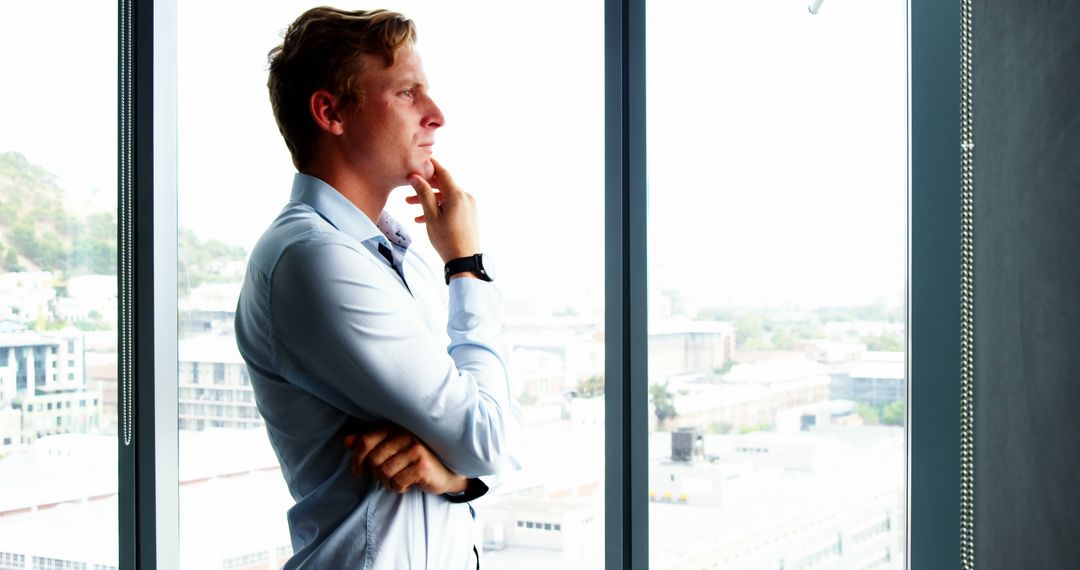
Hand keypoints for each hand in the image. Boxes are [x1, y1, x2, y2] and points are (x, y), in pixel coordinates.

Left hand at [344, 427, 467, 494]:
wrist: (447, 472)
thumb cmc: (415, 460)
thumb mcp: (391, 450)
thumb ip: (369, 443)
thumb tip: (346, 441)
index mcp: (396, 427)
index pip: (366, 440)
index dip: (357, 459)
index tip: (358, 471)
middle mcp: (406, 434)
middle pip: (373, 459)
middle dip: (376, 474)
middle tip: (387, 477)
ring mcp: (415, 448)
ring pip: (384, 472)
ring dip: (388, 483)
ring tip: (398, 480)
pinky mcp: (421, 464)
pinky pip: (397, 481)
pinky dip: (399, 487)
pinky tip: (408, 484)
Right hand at [405, 158, 479, 263]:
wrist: (464, 260)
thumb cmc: (447, 240)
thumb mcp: (431, 216)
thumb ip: (424, 194)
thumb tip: (415, 177)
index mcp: (457, 195)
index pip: (442, 172)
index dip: (430, 165)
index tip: (420, 161)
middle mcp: (465, 197)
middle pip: (443, 185)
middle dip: (425, 186)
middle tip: (408, 187)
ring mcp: (469, 206)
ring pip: (446, 197)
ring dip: (429, 199)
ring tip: (410, 204)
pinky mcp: (469, 215)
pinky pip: (452, 206)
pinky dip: (438, 208)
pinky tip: (422, 218)